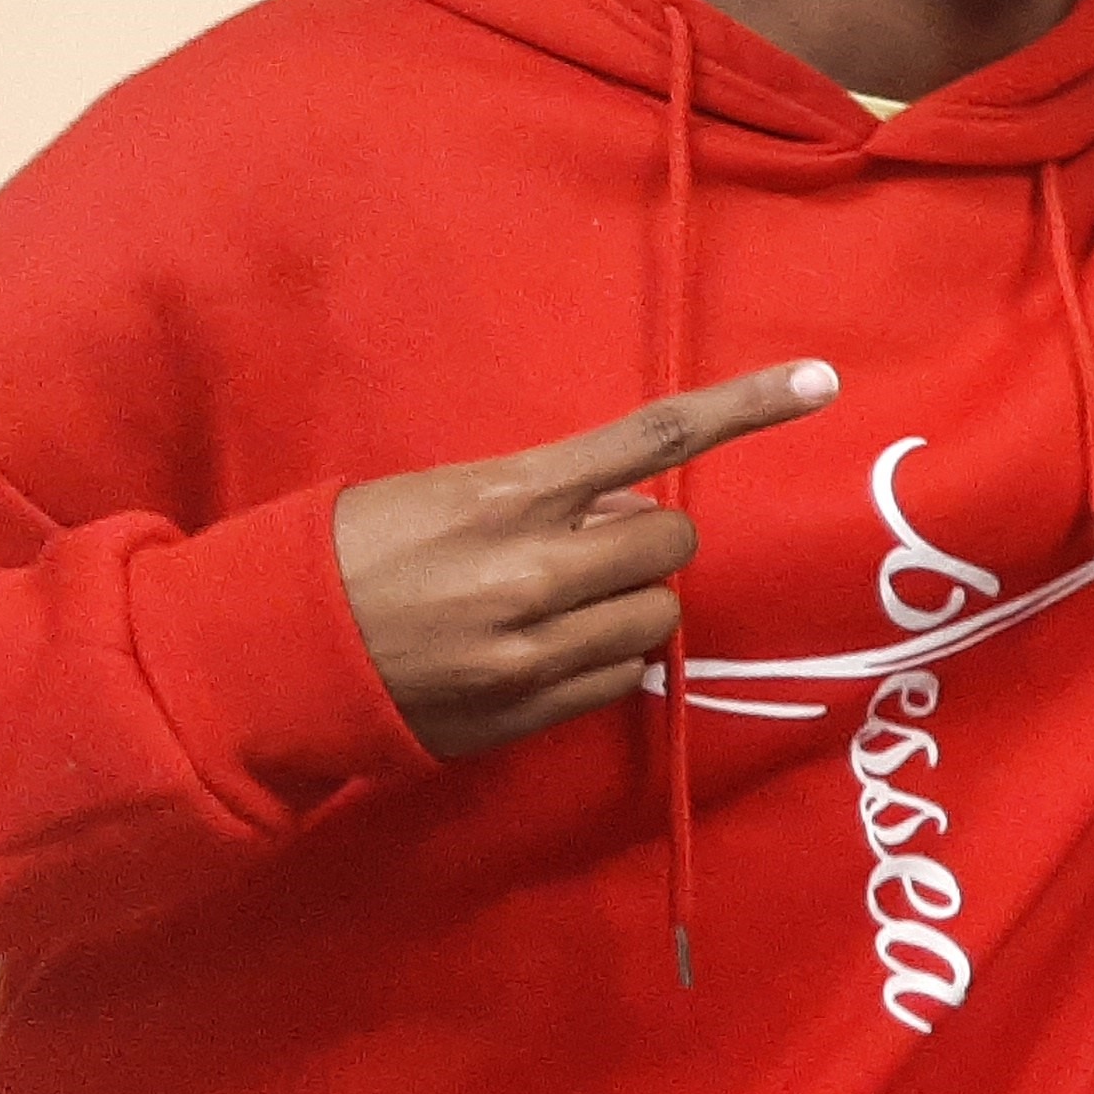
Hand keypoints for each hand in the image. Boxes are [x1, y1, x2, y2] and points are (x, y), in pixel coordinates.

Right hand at [330, 361, 840, 759]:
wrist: (269, 657)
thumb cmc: (351, 553)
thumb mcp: (445, 493)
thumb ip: (545, 495)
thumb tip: (627, 508)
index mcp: (511, 497)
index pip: (654, 438)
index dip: (747, 406)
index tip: (823, 380)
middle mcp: (535, 573)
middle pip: (670, 544)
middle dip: (644, 542)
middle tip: (589, 545)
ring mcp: (534, 651)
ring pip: (657, 619)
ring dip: (628, 604)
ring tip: (558, 602)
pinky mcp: (527, 713)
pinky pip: (619, 677)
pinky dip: (602, 657)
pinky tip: (543, 649)